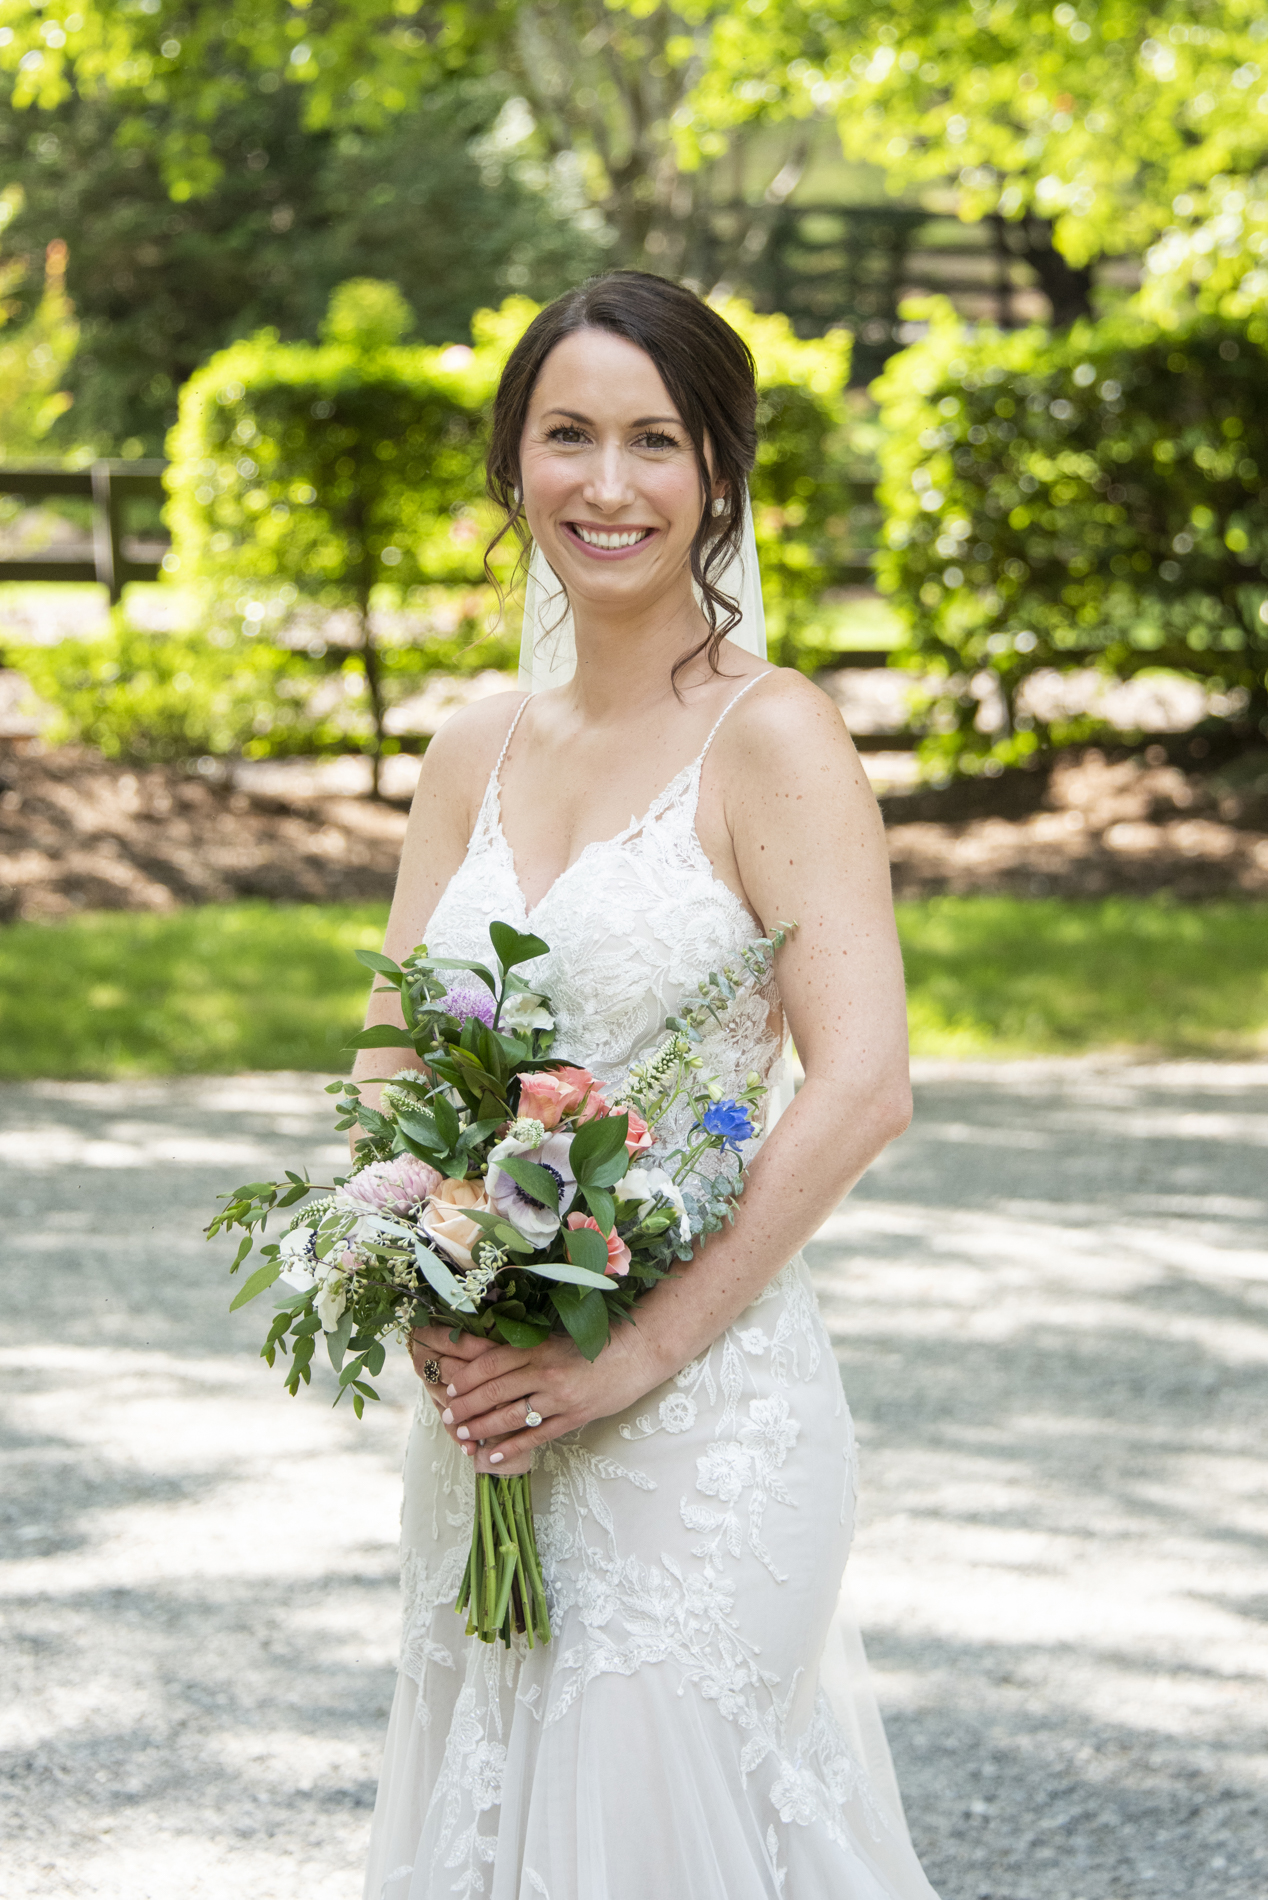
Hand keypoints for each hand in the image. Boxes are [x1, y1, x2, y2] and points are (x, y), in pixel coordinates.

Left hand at [409, 1321, 666, 1475]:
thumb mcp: (557, 1338)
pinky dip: (511, 1448)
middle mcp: (546, 1371)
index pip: (492, 1363)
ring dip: (482, 1428)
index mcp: (539, 1346)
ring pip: (511, 1416)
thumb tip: (490, 1363)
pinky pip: (535, 1436)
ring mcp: (560, 1397)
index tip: (451, 1388)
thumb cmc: (596, 1342)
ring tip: (463, 1436)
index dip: (468, 1378)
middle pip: (495, 1391)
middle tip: (448, 1418)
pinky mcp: (574, 1417)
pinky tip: (492, 1458)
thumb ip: (527, 1349)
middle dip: (467, 1406)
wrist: (637, 1353)